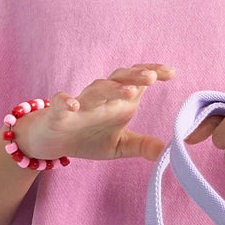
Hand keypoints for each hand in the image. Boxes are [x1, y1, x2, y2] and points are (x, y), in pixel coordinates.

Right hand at [14, 64, 176, 163]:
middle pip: (119, 80)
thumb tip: (169, 152)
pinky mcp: (58, 114)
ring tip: (129, 92)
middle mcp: (100, 98)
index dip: (152, 73)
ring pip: (96, 90)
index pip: (136, 81)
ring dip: (112, 88)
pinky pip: (60, 104)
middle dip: (135, 76)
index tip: (171, 72)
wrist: (53, 142)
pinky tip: (73, 105)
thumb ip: (143, 145)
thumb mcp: (120, 145)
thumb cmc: (88, 137)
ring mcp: (80, 104)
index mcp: (116, 102)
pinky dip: (66, 102)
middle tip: (152, 77)